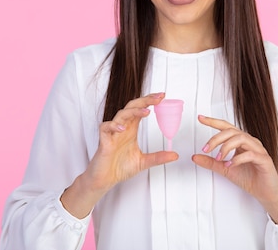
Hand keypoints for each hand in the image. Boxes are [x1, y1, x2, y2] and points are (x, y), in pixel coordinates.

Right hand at [61, 93, 177, 217]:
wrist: (104, 180)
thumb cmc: (119, 167)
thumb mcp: (143, 162)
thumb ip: (158, 157)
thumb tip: (174, 155)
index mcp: (131, 130)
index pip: (140, 110)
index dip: (150, 102)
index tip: (162, 96)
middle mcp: (122, 128)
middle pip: (132, 107)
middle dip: (144, 101)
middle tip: (158, 98)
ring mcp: (112, 133)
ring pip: (121, 114)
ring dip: (133, 111)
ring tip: (146, 112)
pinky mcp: (104, 141)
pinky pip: (105, 128)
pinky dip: (113, 126)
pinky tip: (122, 128)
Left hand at [192, 115, 277, 223]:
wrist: (266, 193)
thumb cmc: (249, 178)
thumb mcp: (225, 169)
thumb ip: (211, 162)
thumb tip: (195, 157)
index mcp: (241, 141)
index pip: (226, 127)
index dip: (213, 121)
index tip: (200, 118)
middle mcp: (250, 142)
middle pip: (231, 131)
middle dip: (216, 138)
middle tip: (205, 148)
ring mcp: (258, 149)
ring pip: (241, 138)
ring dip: (226, 147)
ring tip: (218, 158)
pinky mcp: (264, 159)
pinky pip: (250, 154)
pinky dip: (238, 159)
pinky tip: (230, 165)